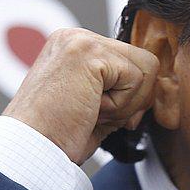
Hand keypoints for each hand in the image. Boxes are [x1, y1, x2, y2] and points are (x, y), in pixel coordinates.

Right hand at [1, 27, 159, 164]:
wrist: (31, 152)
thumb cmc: (58, 138)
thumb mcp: (96, 106)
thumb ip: (121, 90)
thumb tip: (157, 87)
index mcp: (74, 47)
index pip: (132, 62)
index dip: (130, 96)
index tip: (102, 116)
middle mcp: (76, 36)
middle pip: (145, 62)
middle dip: (133, 99)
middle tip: (97, 116)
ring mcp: (81, 40)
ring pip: (146, 68)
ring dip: (125, 103)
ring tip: (89, 111)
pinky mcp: (88, 53)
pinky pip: (135, 80)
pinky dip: (119, 106)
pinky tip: (88, 110)